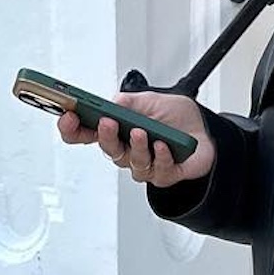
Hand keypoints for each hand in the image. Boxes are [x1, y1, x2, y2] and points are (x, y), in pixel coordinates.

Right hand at [56, 91, 215, 186]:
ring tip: (140, 132)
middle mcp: (127, 150)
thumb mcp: (151, 100)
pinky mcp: (166, 174)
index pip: (86, 134)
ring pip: (132, 163)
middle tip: (107, 123)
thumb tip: (112, 104)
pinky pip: (159, 171)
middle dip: (105, 136)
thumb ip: (129, 102)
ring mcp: (145, 164)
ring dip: (135, 147)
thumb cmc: (175, 116)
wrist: (205, 129)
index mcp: (117, 131)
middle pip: (108, 150)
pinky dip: (161, 158)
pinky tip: (163, 146)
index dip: (72, 129)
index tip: (68, 116)